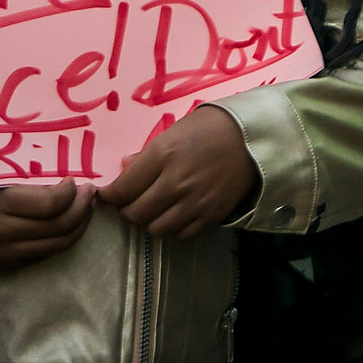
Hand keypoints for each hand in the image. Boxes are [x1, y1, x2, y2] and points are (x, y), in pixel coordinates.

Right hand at [0, 178, 96, 276]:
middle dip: (83, 208)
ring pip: (57, 245)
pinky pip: (43, 256)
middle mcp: (5, 234)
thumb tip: (54, 164)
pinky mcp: (7, 268)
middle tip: (90, 192)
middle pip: (60, 226)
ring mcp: (6, 255)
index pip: (51, 205)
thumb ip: (15, 175)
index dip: (71, 192)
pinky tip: (67, 224)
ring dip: (79, 225)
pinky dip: (61, 240)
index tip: (76, 180)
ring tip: (86, 207)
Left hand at [97, 106, 259, 241]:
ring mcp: (194, 203)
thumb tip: (124, 169)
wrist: (253, 138)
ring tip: (154, 209)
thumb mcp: (174, 131)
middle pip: (136, 214)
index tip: (109, 195)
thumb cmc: (210, 127)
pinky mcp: (211, 216)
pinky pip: (182, 235)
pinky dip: (174, 228)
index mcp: (163, 155)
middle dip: (128, 210)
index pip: (123, 190)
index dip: (110, 196)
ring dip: (150, 221)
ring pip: (156, 229)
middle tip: (131, 202)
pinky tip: (176, 214)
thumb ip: (147, 154)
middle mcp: (176, 183)